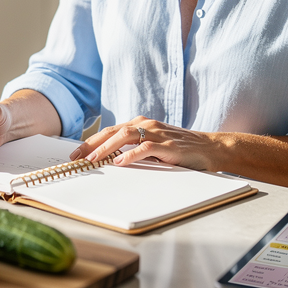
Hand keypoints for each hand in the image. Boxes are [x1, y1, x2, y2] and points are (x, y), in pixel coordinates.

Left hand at [69, 116, 221, 170]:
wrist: (211, 148)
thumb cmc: (181, 149)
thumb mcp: (154, 147)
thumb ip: (135, 149)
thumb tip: (110, 160)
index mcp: (141, 124)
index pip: (111, 131)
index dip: (92, 141)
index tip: (76, 153)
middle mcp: (147, 125)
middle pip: (113, 131)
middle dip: (92, 144)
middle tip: (77, 157)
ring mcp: (158, 133)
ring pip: (126, 136)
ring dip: (107, 148)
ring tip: (93, 159)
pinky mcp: (169, 145)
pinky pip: (146, 148)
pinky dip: (131, 155)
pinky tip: (120, 162)